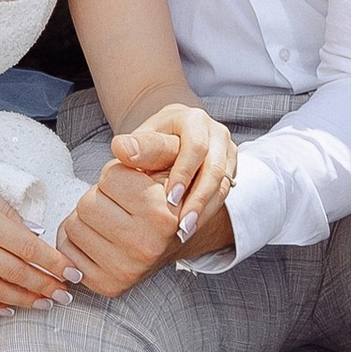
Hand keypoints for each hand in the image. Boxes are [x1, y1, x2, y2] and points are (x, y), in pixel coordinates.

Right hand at [0, 164, 75, 313]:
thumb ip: (8, 210)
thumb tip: (36, 232)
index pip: (30, 249)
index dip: (55, 264)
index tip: (74, 274)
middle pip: (18, 274)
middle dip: (47, 286)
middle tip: (67, 296)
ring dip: (25, 300)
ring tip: (45, 304)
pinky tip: (10, 308)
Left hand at [58, 156, 197, 299]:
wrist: (178, 238)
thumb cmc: (164, 196)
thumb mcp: (168, 162)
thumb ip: (147, 146)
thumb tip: (120, 145)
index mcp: (163, 213)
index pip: (108, 178)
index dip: (116, 177)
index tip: (133, 188)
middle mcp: (147, 245)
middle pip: (87, 204)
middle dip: (99, 198)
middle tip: (120, 206)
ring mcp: (127, 269)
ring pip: (73, 226)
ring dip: (87, 219)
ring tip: (112, 221)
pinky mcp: (109, 285)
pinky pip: (67, 251)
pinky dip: (77, 241)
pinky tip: (100, 239)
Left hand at [105, 103, 236, 243]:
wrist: (171, 137)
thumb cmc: (153, 140)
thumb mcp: (143, 139)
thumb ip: (138, 146)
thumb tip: (121, 148)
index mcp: (194, 120)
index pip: (195, 148)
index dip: (184, 174)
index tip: (169, 199)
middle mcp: (216, 133)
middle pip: (215, 168)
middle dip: (198, 198)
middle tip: (181, 224)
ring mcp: (226, 151)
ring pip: (222, 183)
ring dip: (205, 210)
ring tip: (185, 231)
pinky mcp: (229, 169)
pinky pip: (223, 193)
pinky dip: (207, 212)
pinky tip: (191, 228)